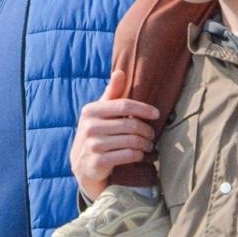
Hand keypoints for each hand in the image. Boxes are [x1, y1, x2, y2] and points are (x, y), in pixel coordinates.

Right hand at [70, 71, 159, 197]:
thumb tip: (120, 72)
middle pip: (130, 125)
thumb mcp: (101, 112)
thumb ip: (112, 93)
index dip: (143, 109)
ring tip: (148, 145)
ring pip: (131, 141)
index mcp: (91, 111)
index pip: (124, 105)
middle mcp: (89, 127)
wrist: (82, 164)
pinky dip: (138, 155)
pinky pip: (127, 155)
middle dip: (146, 130)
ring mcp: (93, 145)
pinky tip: (139, 154)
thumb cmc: (96, 133)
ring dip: (145, 144)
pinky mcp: (97, 162)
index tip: (156, 114)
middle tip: (151, 135)